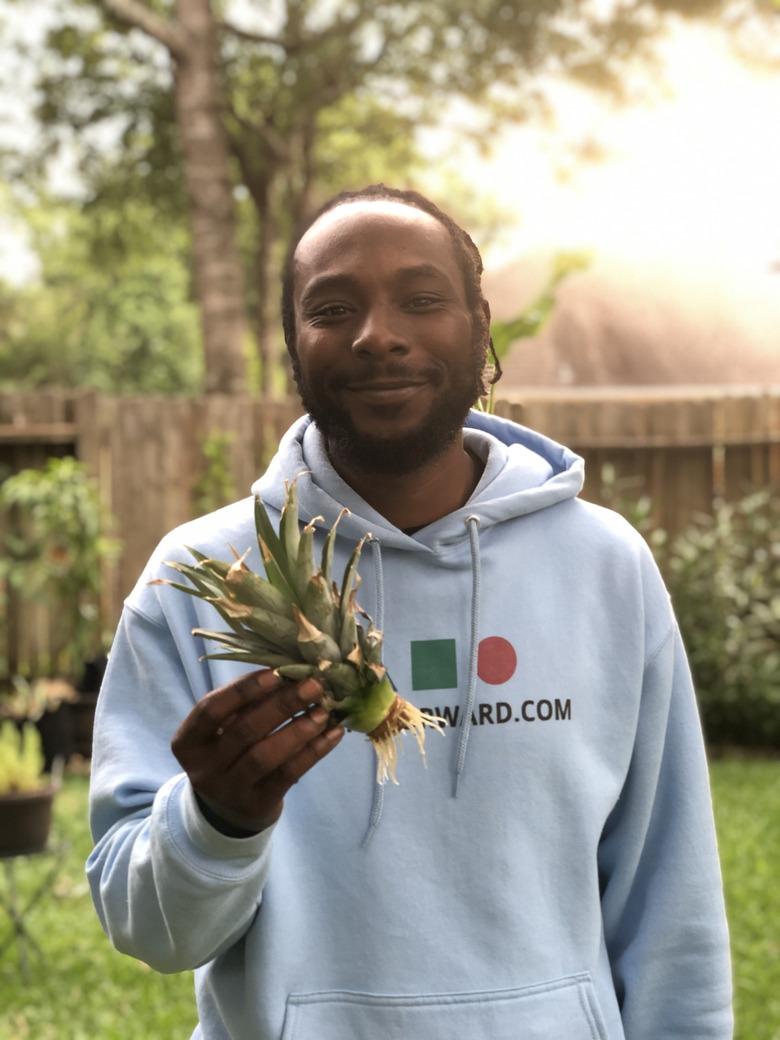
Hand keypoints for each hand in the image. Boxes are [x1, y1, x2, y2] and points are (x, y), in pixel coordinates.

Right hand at [171, 669, 343, 835]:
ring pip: (266, 755)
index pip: (211, 710)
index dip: (243, 690)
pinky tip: (333, 733)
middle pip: (244, 730)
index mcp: (188, 741)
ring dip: (299, 729)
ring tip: (325, 710)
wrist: (228, 810)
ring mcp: (230, 789)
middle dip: (281, 705)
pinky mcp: (257, 804)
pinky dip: (314, 751)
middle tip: (313, 685)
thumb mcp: (223, 730)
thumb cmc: (228, 753)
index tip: (276, 673)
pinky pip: (288, 774)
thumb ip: (244, 704)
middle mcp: (204, 767)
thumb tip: (288, 670)